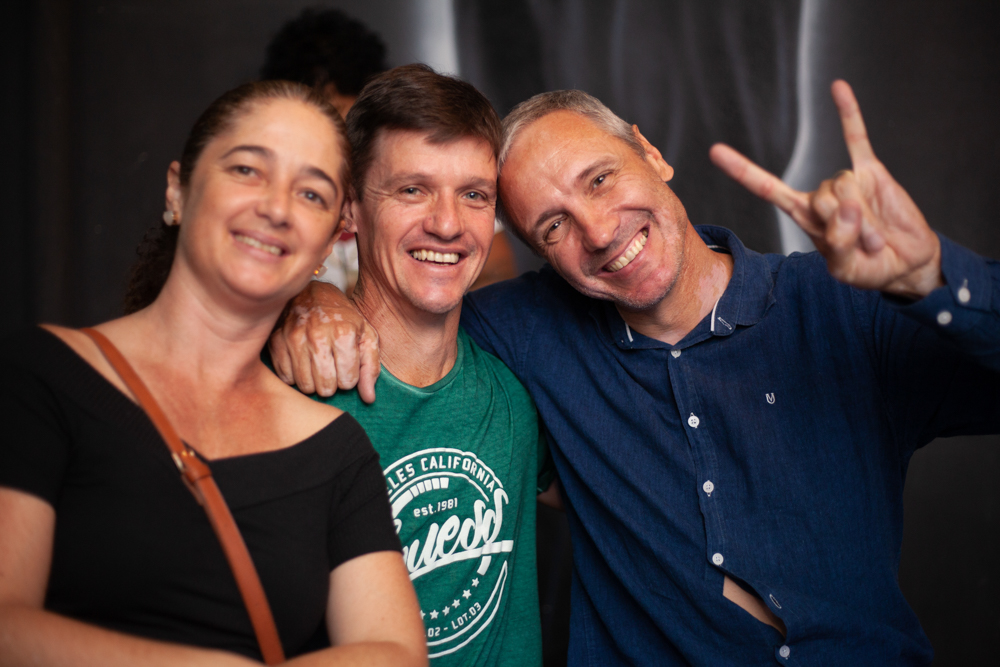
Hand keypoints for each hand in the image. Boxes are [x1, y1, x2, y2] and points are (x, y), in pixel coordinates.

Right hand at [268, 281, 379, 402]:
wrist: (314, 294)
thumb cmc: (343, 319)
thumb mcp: (366, 337)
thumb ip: (370, 368)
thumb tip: (369, 399)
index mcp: (344, 333)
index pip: (347, 381)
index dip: (349, 378)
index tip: (346, 365)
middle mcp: (318, 335)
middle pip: (325, 387)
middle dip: (331, 383)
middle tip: (331, 368)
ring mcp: (294, 338)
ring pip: (305, 385)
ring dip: (313, 381)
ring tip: (317, 366)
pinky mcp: (276, 341)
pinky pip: (285, 377)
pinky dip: (294, 376)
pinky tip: (301, 363)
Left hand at [709, 80, 943, 298]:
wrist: (906, 262)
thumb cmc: (869, 268)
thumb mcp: (847, 269)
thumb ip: (839, 244)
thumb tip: (844, 206)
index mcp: (804, 216)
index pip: (767, 189)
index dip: (743, 171)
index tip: (715, 151)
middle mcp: (820, 195)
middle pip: (821, 196)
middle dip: (845, 226)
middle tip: (863, 247)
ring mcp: (845, 182)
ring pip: (844, 186)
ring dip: (864, 220)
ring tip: (875, 239)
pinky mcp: (871, 172)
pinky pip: (857, 138)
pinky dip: (848, 114)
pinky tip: (838, 87)